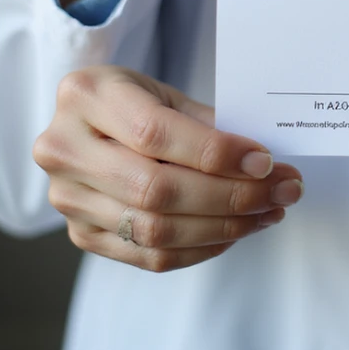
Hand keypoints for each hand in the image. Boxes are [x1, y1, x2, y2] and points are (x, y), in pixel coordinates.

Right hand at [33, 67, 302, 271]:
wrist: (92, 121)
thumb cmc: (138, 100)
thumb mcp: (167, 92)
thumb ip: (206, 124)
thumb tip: (265, 163)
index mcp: (87, 96)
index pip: (155, 134)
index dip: (216, 153)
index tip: (266, 161)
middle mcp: (64, 148)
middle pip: (155, 190)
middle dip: (231, 195)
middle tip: (284, 190)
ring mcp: (67, 197)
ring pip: (155, 230)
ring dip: (225, 226)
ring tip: (270, 211)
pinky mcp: (81, 234)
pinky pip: (148, 256)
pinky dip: (201, 247)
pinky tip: (237, 230)